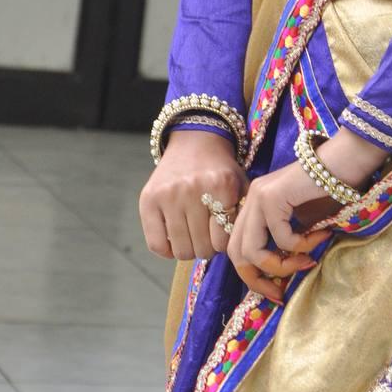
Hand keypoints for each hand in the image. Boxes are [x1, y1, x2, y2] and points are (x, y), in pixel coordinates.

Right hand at [139, 130, 247, 261]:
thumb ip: (242, 215)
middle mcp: (193, 189)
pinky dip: (166, 250)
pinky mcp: (148, 199)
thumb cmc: (220, 170)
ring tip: (193, 236)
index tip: (221, 236)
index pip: (222, 241)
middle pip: (201, 249)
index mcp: (222, 186)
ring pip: (180, 250)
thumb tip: (235, 248)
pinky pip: (156, 244)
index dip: (223, 244)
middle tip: (207, 237)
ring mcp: (169, 194)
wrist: (195, 141)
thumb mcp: (240, 185)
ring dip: (188, 249)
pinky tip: (174, 240)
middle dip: (207, 248)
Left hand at [227, 159, 338, 303]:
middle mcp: (250, 200)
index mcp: (253, 206)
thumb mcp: (302, 224)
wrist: (345, 161)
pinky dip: (302, 245)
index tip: (276, 293)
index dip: (253, 276)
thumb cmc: (330, 191)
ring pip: (252, 251)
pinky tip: (321, 234)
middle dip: (258, 280)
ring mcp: (258, 197)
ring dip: (282, 266)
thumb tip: (280, 279)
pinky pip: (281, 238)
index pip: (238, 249)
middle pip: (237, 254)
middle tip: (281, 292)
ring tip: (308, 260)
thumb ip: (286, 244)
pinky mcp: (272, 197)